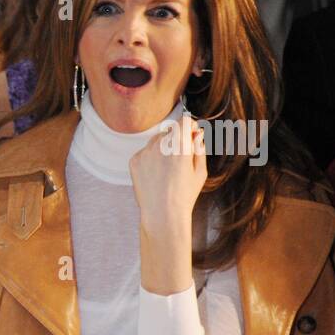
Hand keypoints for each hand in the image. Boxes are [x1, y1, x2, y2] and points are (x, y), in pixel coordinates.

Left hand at [129, 110, 207, 236]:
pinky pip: (145, 152)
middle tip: (180, 158)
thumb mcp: (200, 171)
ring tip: (167, 171)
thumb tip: (196, 133)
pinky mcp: (134, 160)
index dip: (189, 127)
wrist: (162, 214)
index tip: (191, 134)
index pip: (184, 121)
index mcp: (180, 145)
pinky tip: (155, 175)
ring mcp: (145, 152)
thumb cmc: (185, 194)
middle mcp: (160, 144)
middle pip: (170, 130)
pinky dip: (150, 159)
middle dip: (176, 139)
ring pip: (156, 141)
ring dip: (162, 148)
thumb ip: (198, 148)